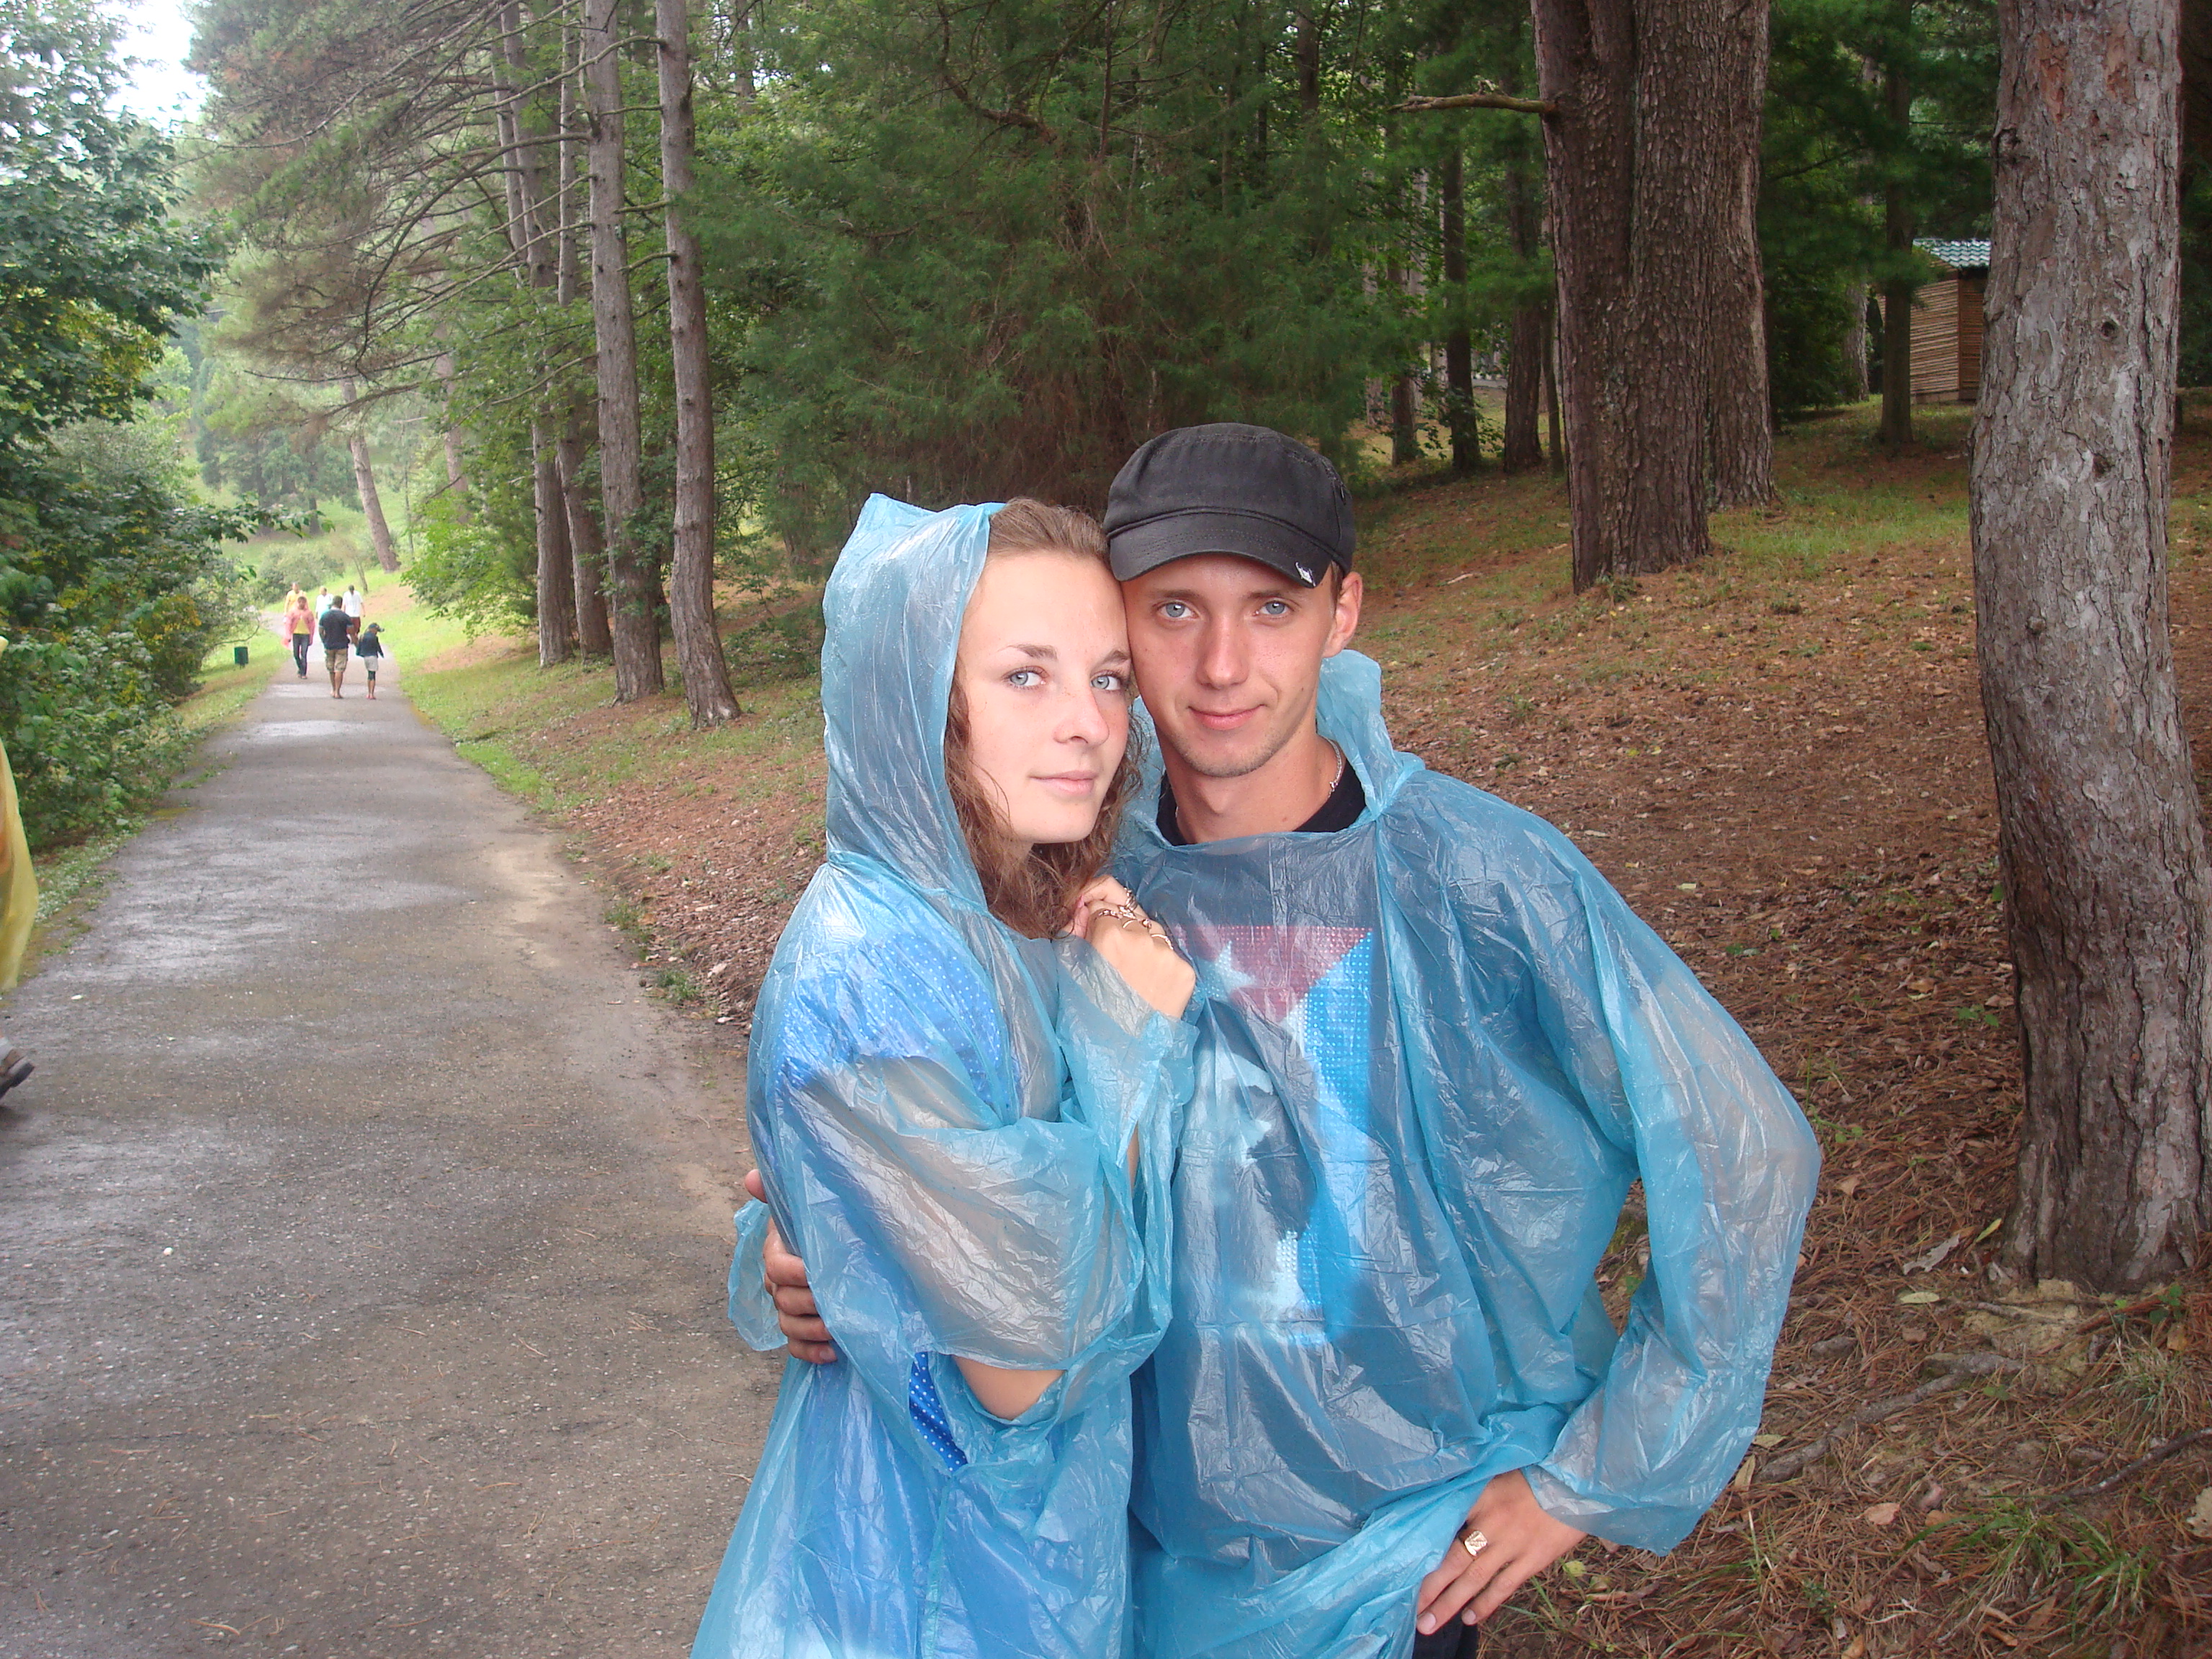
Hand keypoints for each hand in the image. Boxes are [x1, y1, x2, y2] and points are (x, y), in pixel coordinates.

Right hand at [744, 1168, 836, 1363]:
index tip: (813, 1273)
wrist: (852, 1249)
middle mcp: (779, 1281)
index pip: (775, 1266)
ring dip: (811, 1330)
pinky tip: (833, 1352)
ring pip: (788, 1326)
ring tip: (837, 1330)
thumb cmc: (831, 1221)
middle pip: (783, 1300)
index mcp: (779, 1251)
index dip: (791, 1272)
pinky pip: (796, 1347)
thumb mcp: (812, 1204)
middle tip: (835, 1304)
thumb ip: (781, 1190)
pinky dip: (811, 1352)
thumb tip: (751, 1178)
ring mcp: (789, 1307)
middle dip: (808, 1304)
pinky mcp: (803, 1329)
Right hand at [1071, 877, 1194, 1019]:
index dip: (1095, 923)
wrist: (1124, 1057)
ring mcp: (1168, 955)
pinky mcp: (1186, 971)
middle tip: (1116, 960)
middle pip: (1129, 918)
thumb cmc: (1089, 1017)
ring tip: (1135, 974)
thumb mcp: (1070, 971)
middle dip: (1120, 932)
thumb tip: (1083, 911)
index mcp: (1109, 936)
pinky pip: (1171, 955)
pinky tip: (1150, 985)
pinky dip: (1161, 965)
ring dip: (1143, 945)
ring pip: (1153, 932)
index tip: (1094, 938)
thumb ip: (1074, 934)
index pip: (1102, 908)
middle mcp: (1142, 939)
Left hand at [1415, 1469, 1586, 1634]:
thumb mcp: (1496, 1477)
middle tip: (1412, 1610)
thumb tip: (1444, 1513)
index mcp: (1478, 1497)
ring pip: (1474, 1578)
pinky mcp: (1532, 1559)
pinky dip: (1485, 1604)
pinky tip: (1468, 1618)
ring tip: (1429, 1623)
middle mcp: (1490, 1523)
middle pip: (1452, 1559)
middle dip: (1430, 1587)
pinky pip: (1503, 1586)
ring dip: (1450, 1603)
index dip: (1423, 1549)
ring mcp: (1511, 1544)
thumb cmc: (1533, 1476)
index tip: (1402, 1567)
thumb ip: (1472, 1494)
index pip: (1442, 1526)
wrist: (1575, 1483)